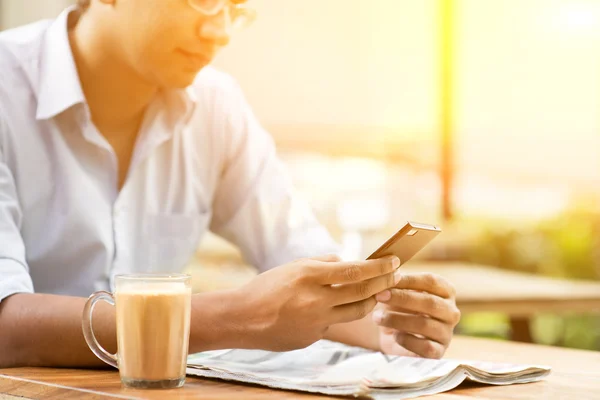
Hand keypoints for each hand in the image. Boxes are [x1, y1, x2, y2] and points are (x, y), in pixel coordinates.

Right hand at [235, 254, 400, 350]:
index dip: (378, 267)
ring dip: (370, 302)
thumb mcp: (294, 266)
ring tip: (375, 294)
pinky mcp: (313, 338)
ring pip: (356, 312)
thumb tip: (347, 263)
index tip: (393, 261)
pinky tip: (324, 310)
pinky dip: (335, 314)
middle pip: (362, 293)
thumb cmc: (266, 287)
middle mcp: (316, 300)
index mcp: (310, 276)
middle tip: (395, 276)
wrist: (242, 318)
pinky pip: (333, 324)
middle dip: (383, 283)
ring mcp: (316, 322)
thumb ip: (323, 263)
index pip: (355, 271)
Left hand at [374, 272, 460, 358]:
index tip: (388, 278)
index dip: (409, 279)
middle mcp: (451, 312)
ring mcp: (447, 333)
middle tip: (379, 296)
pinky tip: (394, 335)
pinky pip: (425, 347)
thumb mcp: (398, 291)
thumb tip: (390, 273)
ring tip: (377, 317)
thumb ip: (397, 282)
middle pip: (430, 302)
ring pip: (425, 324)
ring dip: (397, 320)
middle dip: (402, 298)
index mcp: (446, 291)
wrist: (392, 335)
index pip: (431, 281)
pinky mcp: (438, 352)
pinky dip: (407, 340)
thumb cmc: (397, 307)